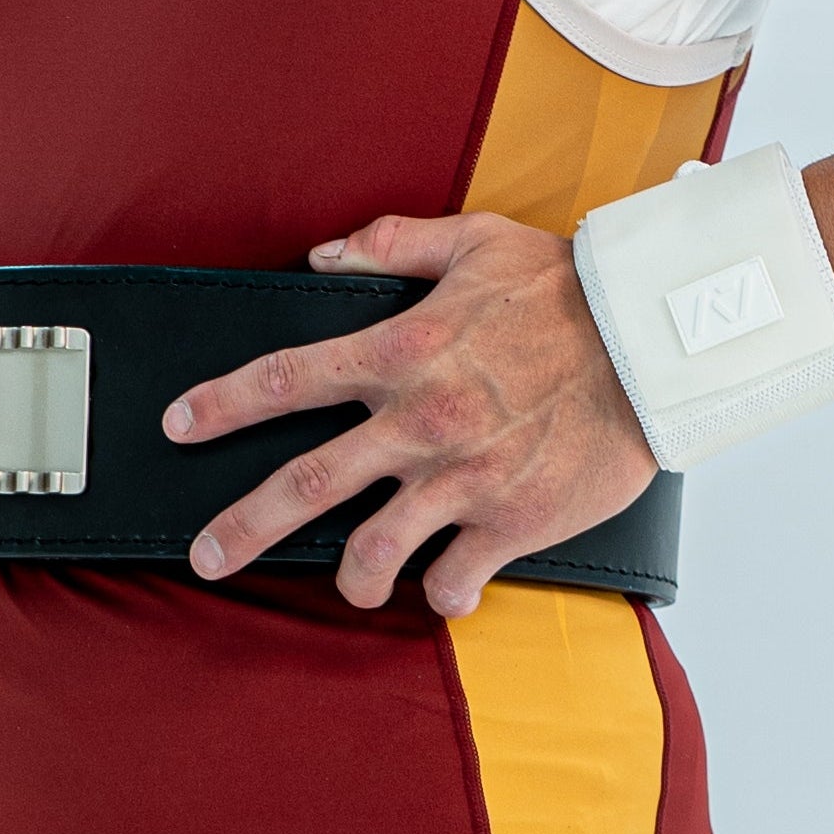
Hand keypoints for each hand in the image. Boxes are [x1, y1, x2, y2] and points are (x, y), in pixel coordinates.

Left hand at [161, 209, 661, 612]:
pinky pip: (454, 579)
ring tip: (352, 585)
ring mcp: (461, 480)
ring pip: (372, 552)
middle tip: (205, 557)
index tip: (178, 424)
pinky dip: (443, 591)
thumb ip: (391, 245)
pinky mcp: (510, 523)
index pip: (284, 379)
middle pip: (303, 486)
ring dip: (351, 578)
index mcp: (399, 352)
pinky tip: (445, 586)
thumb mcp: (475, 241)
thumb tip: (324, 255)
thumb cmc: (569, 289)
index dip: (221, 404)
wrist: (654, 344)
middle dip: (241, 527)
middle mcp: (417, 422)